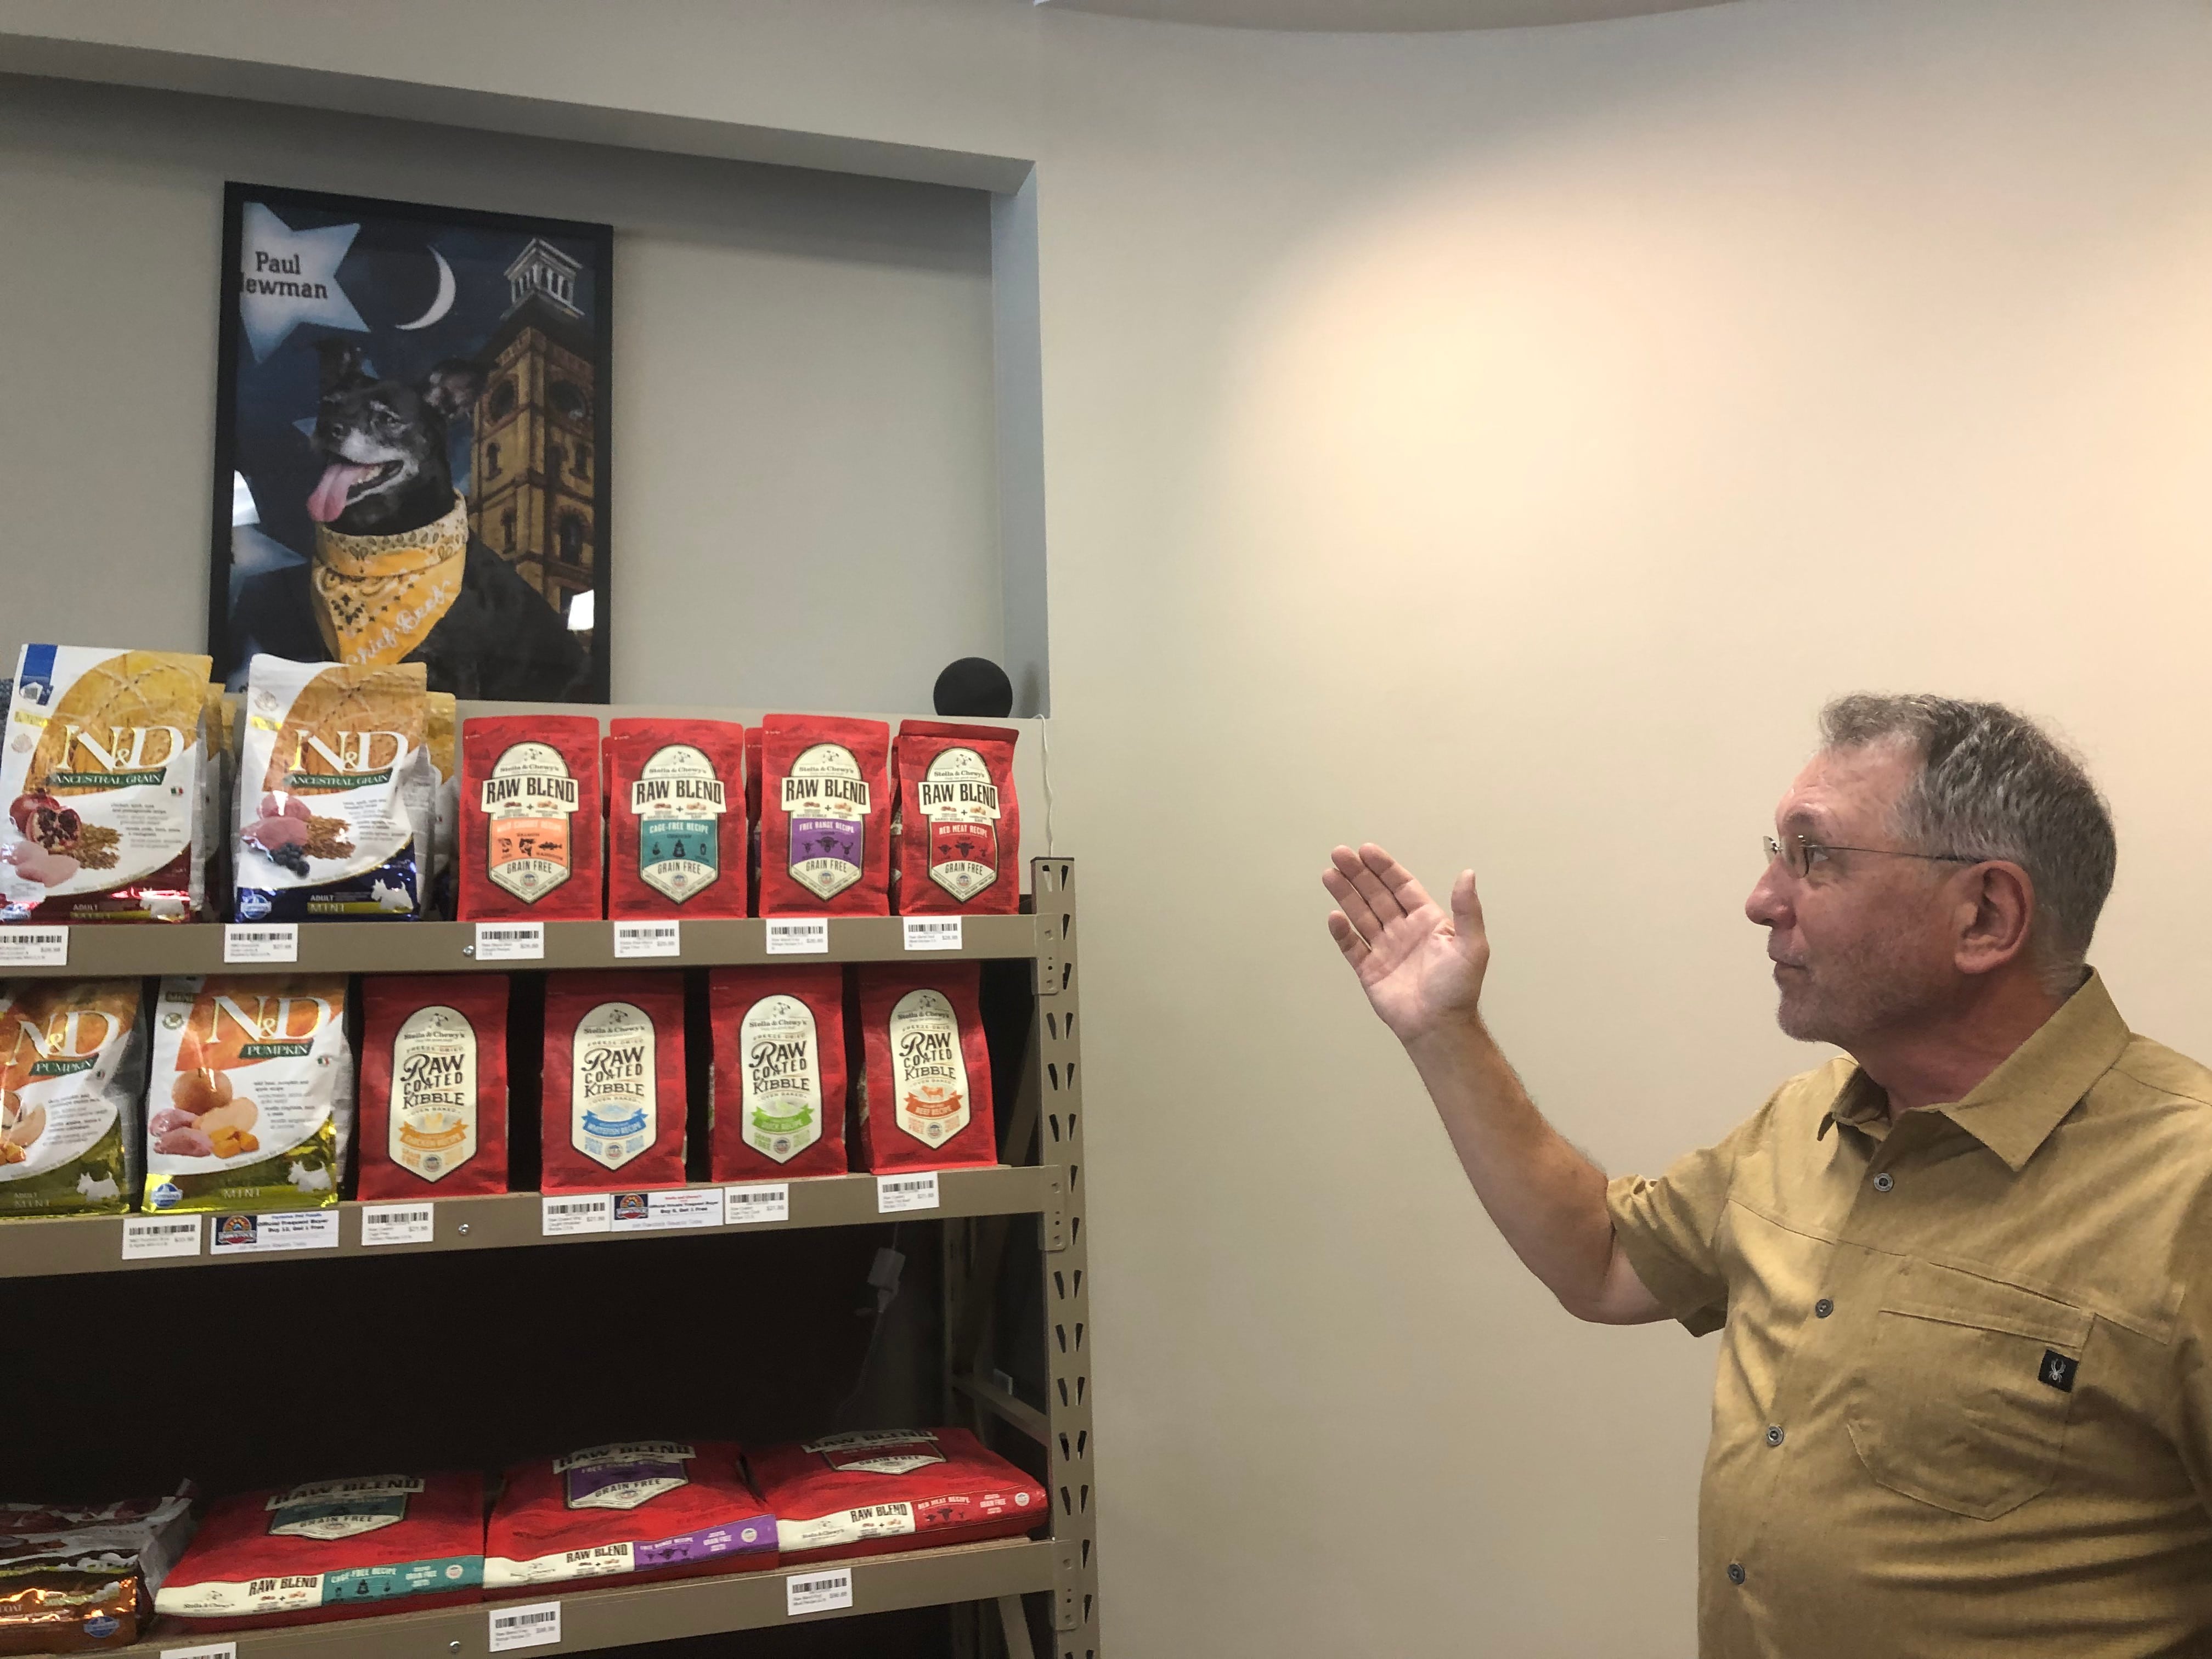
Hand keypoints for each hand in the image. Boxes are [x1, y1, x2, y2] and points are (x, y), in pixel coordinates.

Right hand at [1323, 843, 1489, 1043]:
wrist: (1439, 1027)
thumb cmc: (1458, 988)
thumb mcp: (1471, 945)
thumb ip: (1467, 910)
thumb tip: (1468, 873)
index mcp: (1426, 921)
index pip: (1401, 887)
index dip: (1384, 868)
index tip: (1366, 851)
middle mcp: (1403, 930)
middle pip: (1376, 896)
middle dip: (1358, 874)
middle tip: (1339, 854)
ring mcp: (1384, 949)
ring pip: (1360, 915)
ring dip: (1345, 895)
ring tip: (1329, 874)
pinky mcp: (1369, 970)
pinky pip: (1352, 946)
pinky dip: (1342, 932)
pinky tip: (1334, 916)